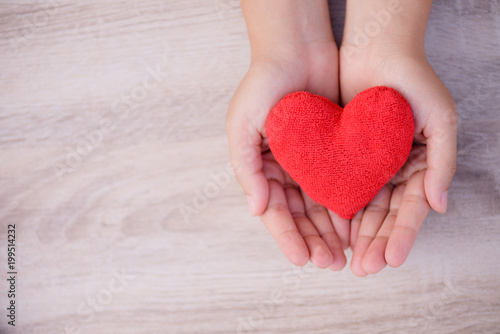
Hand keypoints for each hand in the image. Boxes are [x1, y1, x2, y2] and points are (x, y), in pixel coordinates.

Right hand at [226, 41, 347, 269]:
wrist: (296, 49)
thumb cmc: (262, 85)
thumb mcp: (241, 124)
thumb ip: (245, 167)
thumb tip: (255, 208)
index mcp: (259, 167)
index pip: (273, 211)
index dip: (286, 237)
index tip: (302, 259)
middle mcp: (283, 170)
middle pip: (298, 215)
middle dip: (313, 241)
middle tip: (330, 263)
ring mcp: (307, 163)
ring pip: (320, 206)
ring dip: (330, 231)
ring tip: (345, 253)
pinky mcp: (331, 152)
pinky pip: (338, 185)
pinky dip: (345, 206)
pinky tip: (355, 225)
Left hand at [340, 41, 457, 275]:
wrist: (377, 50)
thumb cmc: (414, 80)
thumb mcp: (441, 118)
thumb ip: (442, 162)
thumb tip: (439, 206)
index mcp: (421, 165)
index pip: (411, 209)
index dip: (402, 235)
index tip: (390, 260)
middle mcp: (396, 170)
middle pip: (386, 215)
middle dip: (376, 243)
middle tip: (363, 270)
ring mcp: (371, 165)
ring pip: (364, 208)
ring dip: (357, 235)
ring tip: (347, 260)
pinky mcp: (346, 157)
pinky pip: (342, 188)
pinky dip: (339, 210)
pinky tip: (333, 231)